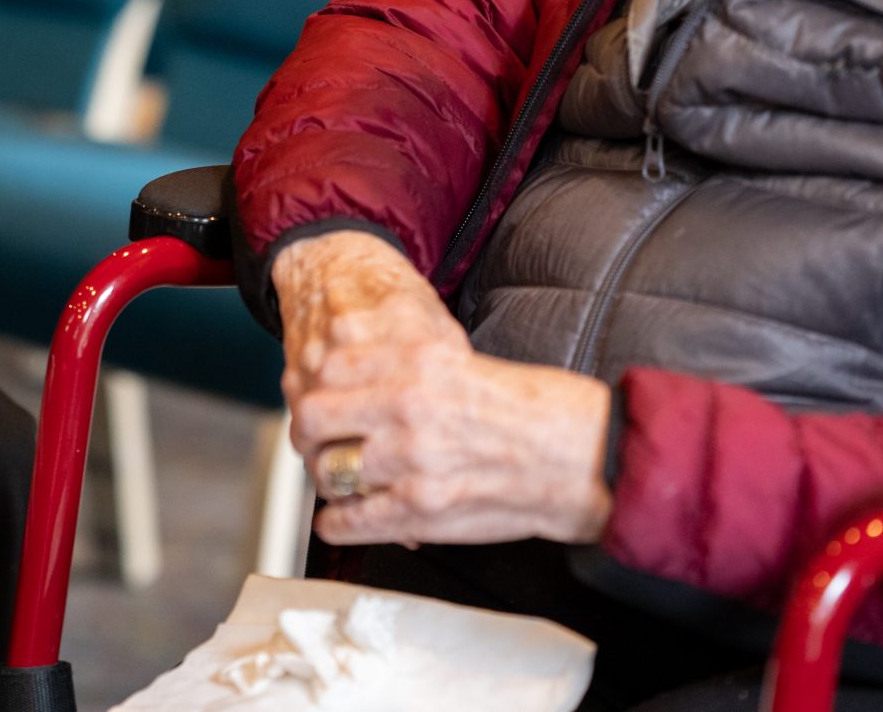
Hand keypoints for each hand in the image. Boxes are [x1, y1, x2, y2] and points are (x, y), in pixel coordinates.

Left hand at [274, 231, 612, 547]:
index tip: (315, 394)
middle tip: (318, 442)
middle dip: (309, 434)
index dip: (313, 384)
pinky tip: (341, 521)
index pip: (327, 364)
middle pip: (313, 417)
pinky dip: (337, 524)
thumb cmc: (525, 407)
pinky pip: (351, 520)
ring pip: (328, 470)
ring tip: (338, 482)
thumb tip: (340, 370)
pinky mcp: (420, 507)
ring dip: (327, 480)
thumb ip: (397, 361)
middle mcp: (406, 404)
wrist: (573, 456)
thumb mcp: (457, 357)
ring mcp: (410, 458)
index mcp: (415, 358)